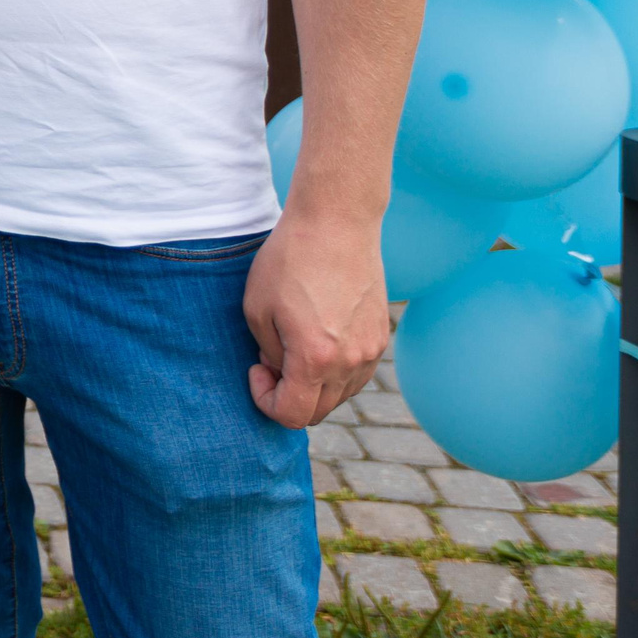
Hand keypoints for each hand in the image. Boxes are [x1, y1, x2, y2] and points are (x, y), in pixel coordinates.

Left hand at [241, 206, 389, 428]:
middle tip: (270, 360)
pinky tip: (317, 338)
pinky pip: (357, 373)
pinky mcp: (381, 337)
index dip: (266, 401)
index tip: (255, 369)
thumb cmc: (289, 260)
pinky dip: (334, 370)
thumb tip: (281, 372)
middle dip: (288, 396)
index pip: (293, 414)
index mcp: (316, 359)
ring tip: (293, 345)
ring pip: (340, 394)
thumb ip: (269, 353)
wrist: (337, 222)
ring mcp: (372, 351)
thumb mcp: (257, 308)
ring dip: (313, 385)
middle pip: (318, 411)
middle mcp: (351, 362)